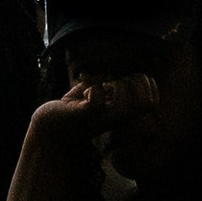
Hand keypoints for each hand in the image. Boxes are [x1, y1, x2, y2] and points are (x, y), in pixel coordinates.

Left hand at [33, 73, 161, 143]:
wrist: (49, 130)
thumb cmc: (73, 111)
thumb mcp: (94, 94)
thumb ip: (105, 83)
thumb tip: (105, 71)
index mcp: (121, 112)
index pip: (152, 101)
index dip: (146, 84)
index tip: (126, 78)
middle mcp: (115, 118)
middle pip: (147, 103)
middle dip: (134, 82)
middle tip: (112, 82)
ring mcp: (100, 119)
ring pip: (126, 103)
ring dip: (114, 85)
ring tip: (97, 85)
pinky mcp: (82, 116)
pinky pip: (96, 101)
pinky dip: (92, 87)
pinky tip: (83, 88)